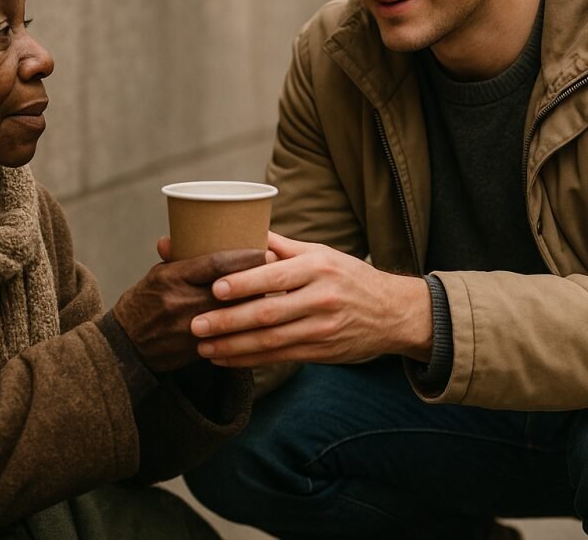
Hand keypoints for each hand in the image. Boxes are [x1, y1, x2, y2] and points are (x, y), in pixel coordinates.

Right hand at [112, 241, 267, 372]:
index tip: (267, 250)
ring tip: (278, 294)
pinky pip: (229, 338)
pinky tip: (262, 321)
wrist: (123, 347)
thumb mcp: (156, 275)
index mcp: (170, 277)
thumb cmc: (143, 303)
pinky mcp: (195, 350)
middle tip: (283, 271)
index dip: (245, 257)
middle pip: (232, 289)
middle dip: (259, 280)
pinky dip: (246, 328)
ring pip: (235, 315)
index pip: (216, 263)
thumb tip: (193, 229)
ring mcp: (188, 328)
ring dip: (257, 304)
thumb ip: (181, 259)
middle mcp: (180, 302)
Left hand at [189, 232, 431, 366]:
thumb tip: (243, 228)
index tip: (214, 287)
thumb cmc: (349, 276)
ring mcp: (322, 328)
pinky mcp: (321, 352)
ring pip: (271, 340)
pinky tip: (226, 358)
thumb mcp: (322, 253)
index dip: (244, 284)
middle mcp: (321, 298)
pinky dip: (249, 359)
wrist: (393, 312)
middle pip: (268, 313)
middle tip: (195, 324)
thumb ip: (282, 246)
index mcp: (318, 268)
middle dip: (228, 321)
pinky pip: (279, 357)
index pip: (275, 277)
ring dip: (233, 346)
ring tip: (202, 347)